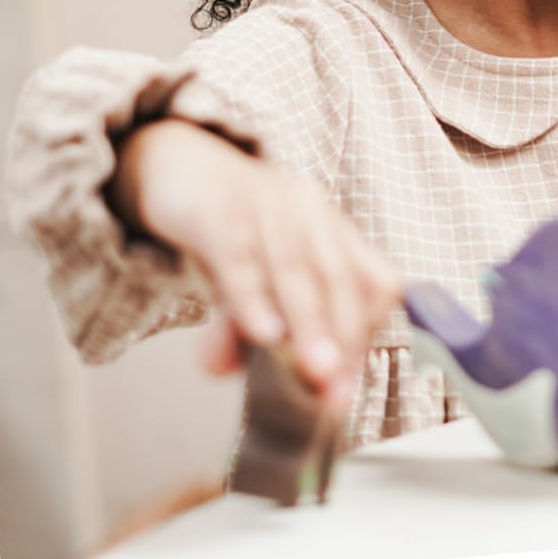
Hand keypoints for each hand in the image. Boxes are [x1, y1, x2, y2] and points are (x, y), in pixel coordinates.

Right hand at [113, 120, 401, 410]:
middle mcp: (311, 212)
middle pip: (342, 278)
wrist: (182, 165)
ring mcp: (269, 204)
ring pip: (297, 268)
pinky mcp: (222, 207)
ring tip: (312, 373)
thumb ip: (243, 330)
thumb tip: (226, 373)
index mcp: (334, 232)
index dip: (367, 335)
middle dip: (345, 338)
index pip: (375, 282)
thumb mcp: (247, 286)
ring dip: (308, 324)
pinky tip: (261, 333)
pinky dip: (253, 298)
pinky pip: (241, 256)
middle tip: (337, 392)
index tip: (349, 387)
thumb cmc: (231, 231)